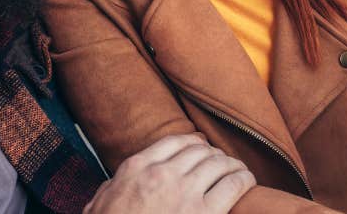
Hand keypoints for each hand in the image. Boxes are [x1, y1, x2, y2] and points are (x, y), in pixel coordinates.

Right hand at [83, 134, 255, 213]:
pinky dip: (244, 179)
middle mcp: (162, 173)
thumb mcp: (99, 205)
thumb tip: (112, 186)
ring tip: (239, 170)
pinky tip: (248, 181)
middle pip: (200, 150)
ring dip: (232, 164)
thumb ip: (110, 189)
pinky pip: (233, 184)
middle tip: (223, 163)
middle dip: (214, 154)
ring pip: (219, 163)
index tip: (201, 148)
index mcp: (136, 168)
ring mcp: (184, 192)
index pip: (174, 141)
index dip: (193, 143)